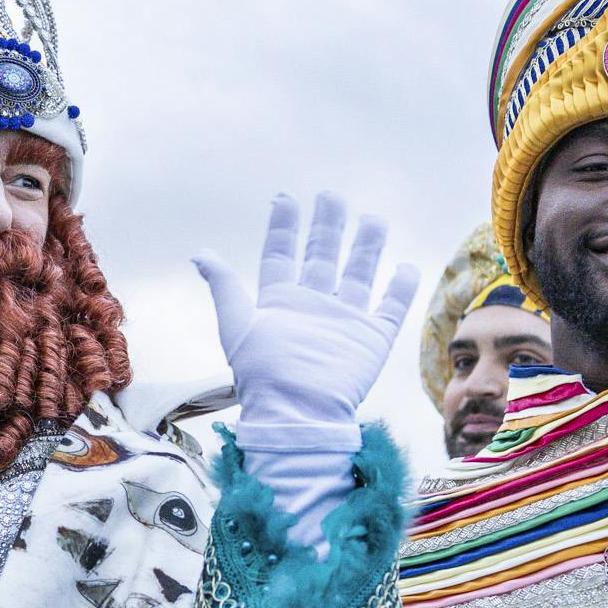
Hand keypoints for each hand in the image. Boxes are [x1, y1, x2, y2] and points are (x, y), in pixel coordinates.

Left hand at [195, 193, 420, 452]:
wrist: (298, 411)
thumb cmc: (263, 374)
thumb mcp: (236, 324)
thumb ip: (224, 286)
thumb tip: (200, 254)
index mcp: (279, 301)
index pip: (281, 254)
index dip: (283, 227)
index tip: (286, 198)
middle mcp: (312, 306)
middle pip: (322, 256)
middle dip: (327, 226)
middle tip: (332, 196)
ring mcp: (344, 321)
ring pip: (359, 274)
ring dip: (366, 247)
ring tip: (373, 219)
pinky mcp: (370, 339)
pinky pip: (390, 309)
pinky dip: (400, 289)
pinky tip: (407, 266)